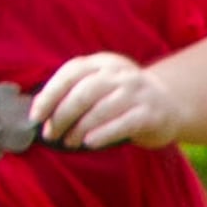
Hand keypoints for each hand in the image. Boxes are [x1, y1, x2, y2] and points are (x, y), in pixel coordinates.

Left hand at [33, 50, 189, 149]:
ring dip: (79, 129)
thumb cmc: (124, 100)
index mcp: (103, 63)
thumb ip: (77, 91)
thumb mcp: (102, 85)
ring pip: (100, 109)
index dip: (49, 95)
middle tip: (50, 134)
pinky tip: (90, 143)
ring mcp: (137, 92)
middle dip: (61, 116)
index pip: (70, 73)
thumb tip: (43, 114)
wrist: (170, 104)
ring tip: (68, 142)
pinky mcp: (150, 113)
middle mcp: (120, 73)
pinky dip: (103, 134)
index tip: (36, 116)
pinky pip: (122, 124)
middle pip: (83, 92)